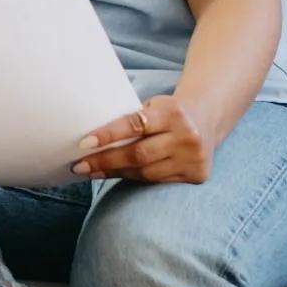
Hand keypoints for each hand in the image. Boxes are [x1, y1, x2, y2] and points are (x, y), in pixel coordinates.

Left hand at [72, 95, 214, 183]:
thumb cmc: (168, 112)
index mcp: (172, 112)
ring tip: (92, 172)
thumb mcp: (154, 105)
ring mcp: (193, 158)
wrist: (206, 119)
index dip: (108, 134)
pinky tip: (117, 176)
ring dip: (115, 173)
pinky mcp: (196, 175)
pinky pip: (157, 181)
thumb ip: (132, 118)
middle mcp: (186, 136)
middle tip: (80, 165)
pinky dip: (134, 178)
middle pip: (138, 154)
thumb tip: (91, 138)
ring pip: (146, 172)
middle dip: (105, 161)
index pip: (135, 124)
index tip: (84, 143)